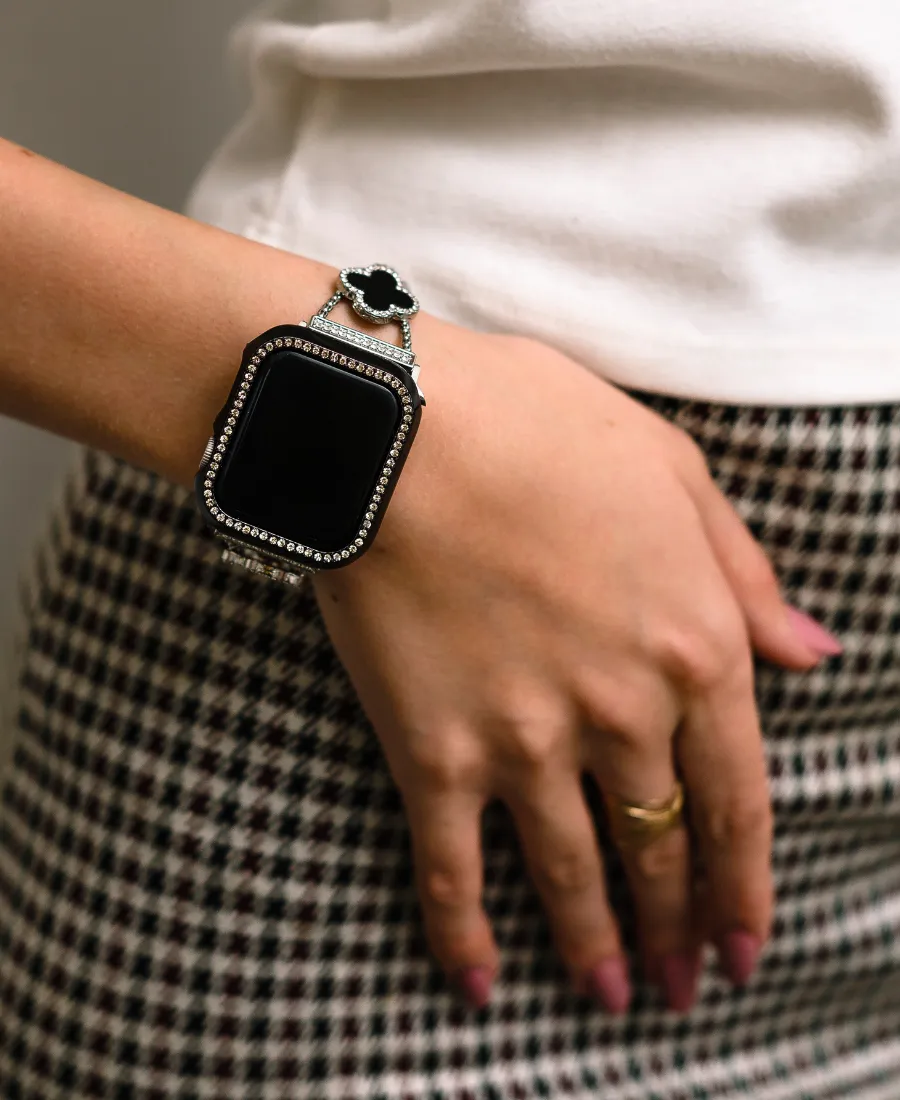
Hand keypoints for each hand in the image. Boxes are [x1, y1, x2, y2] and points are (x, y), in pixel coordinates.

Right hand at [312, 320, 839, 1012]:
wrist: (399, 428)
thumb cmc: (539, 425)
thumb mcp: (673, 472)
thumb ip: (746, 576)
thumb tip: (813, 655)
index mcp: (692, 643)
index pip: (738, 799)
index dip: (747, 886)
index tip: (748, 945)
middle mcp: (621, 712)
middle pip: (662, 847)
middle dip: (681, 926)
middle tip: (684, 986)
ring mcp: (526, 742)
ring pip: (574, 872)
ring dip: (597, 945)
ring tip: (613, 997)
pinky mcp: (435, 752)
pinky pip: (453, 869)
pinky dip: (465, 935)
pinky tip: (481, 985)